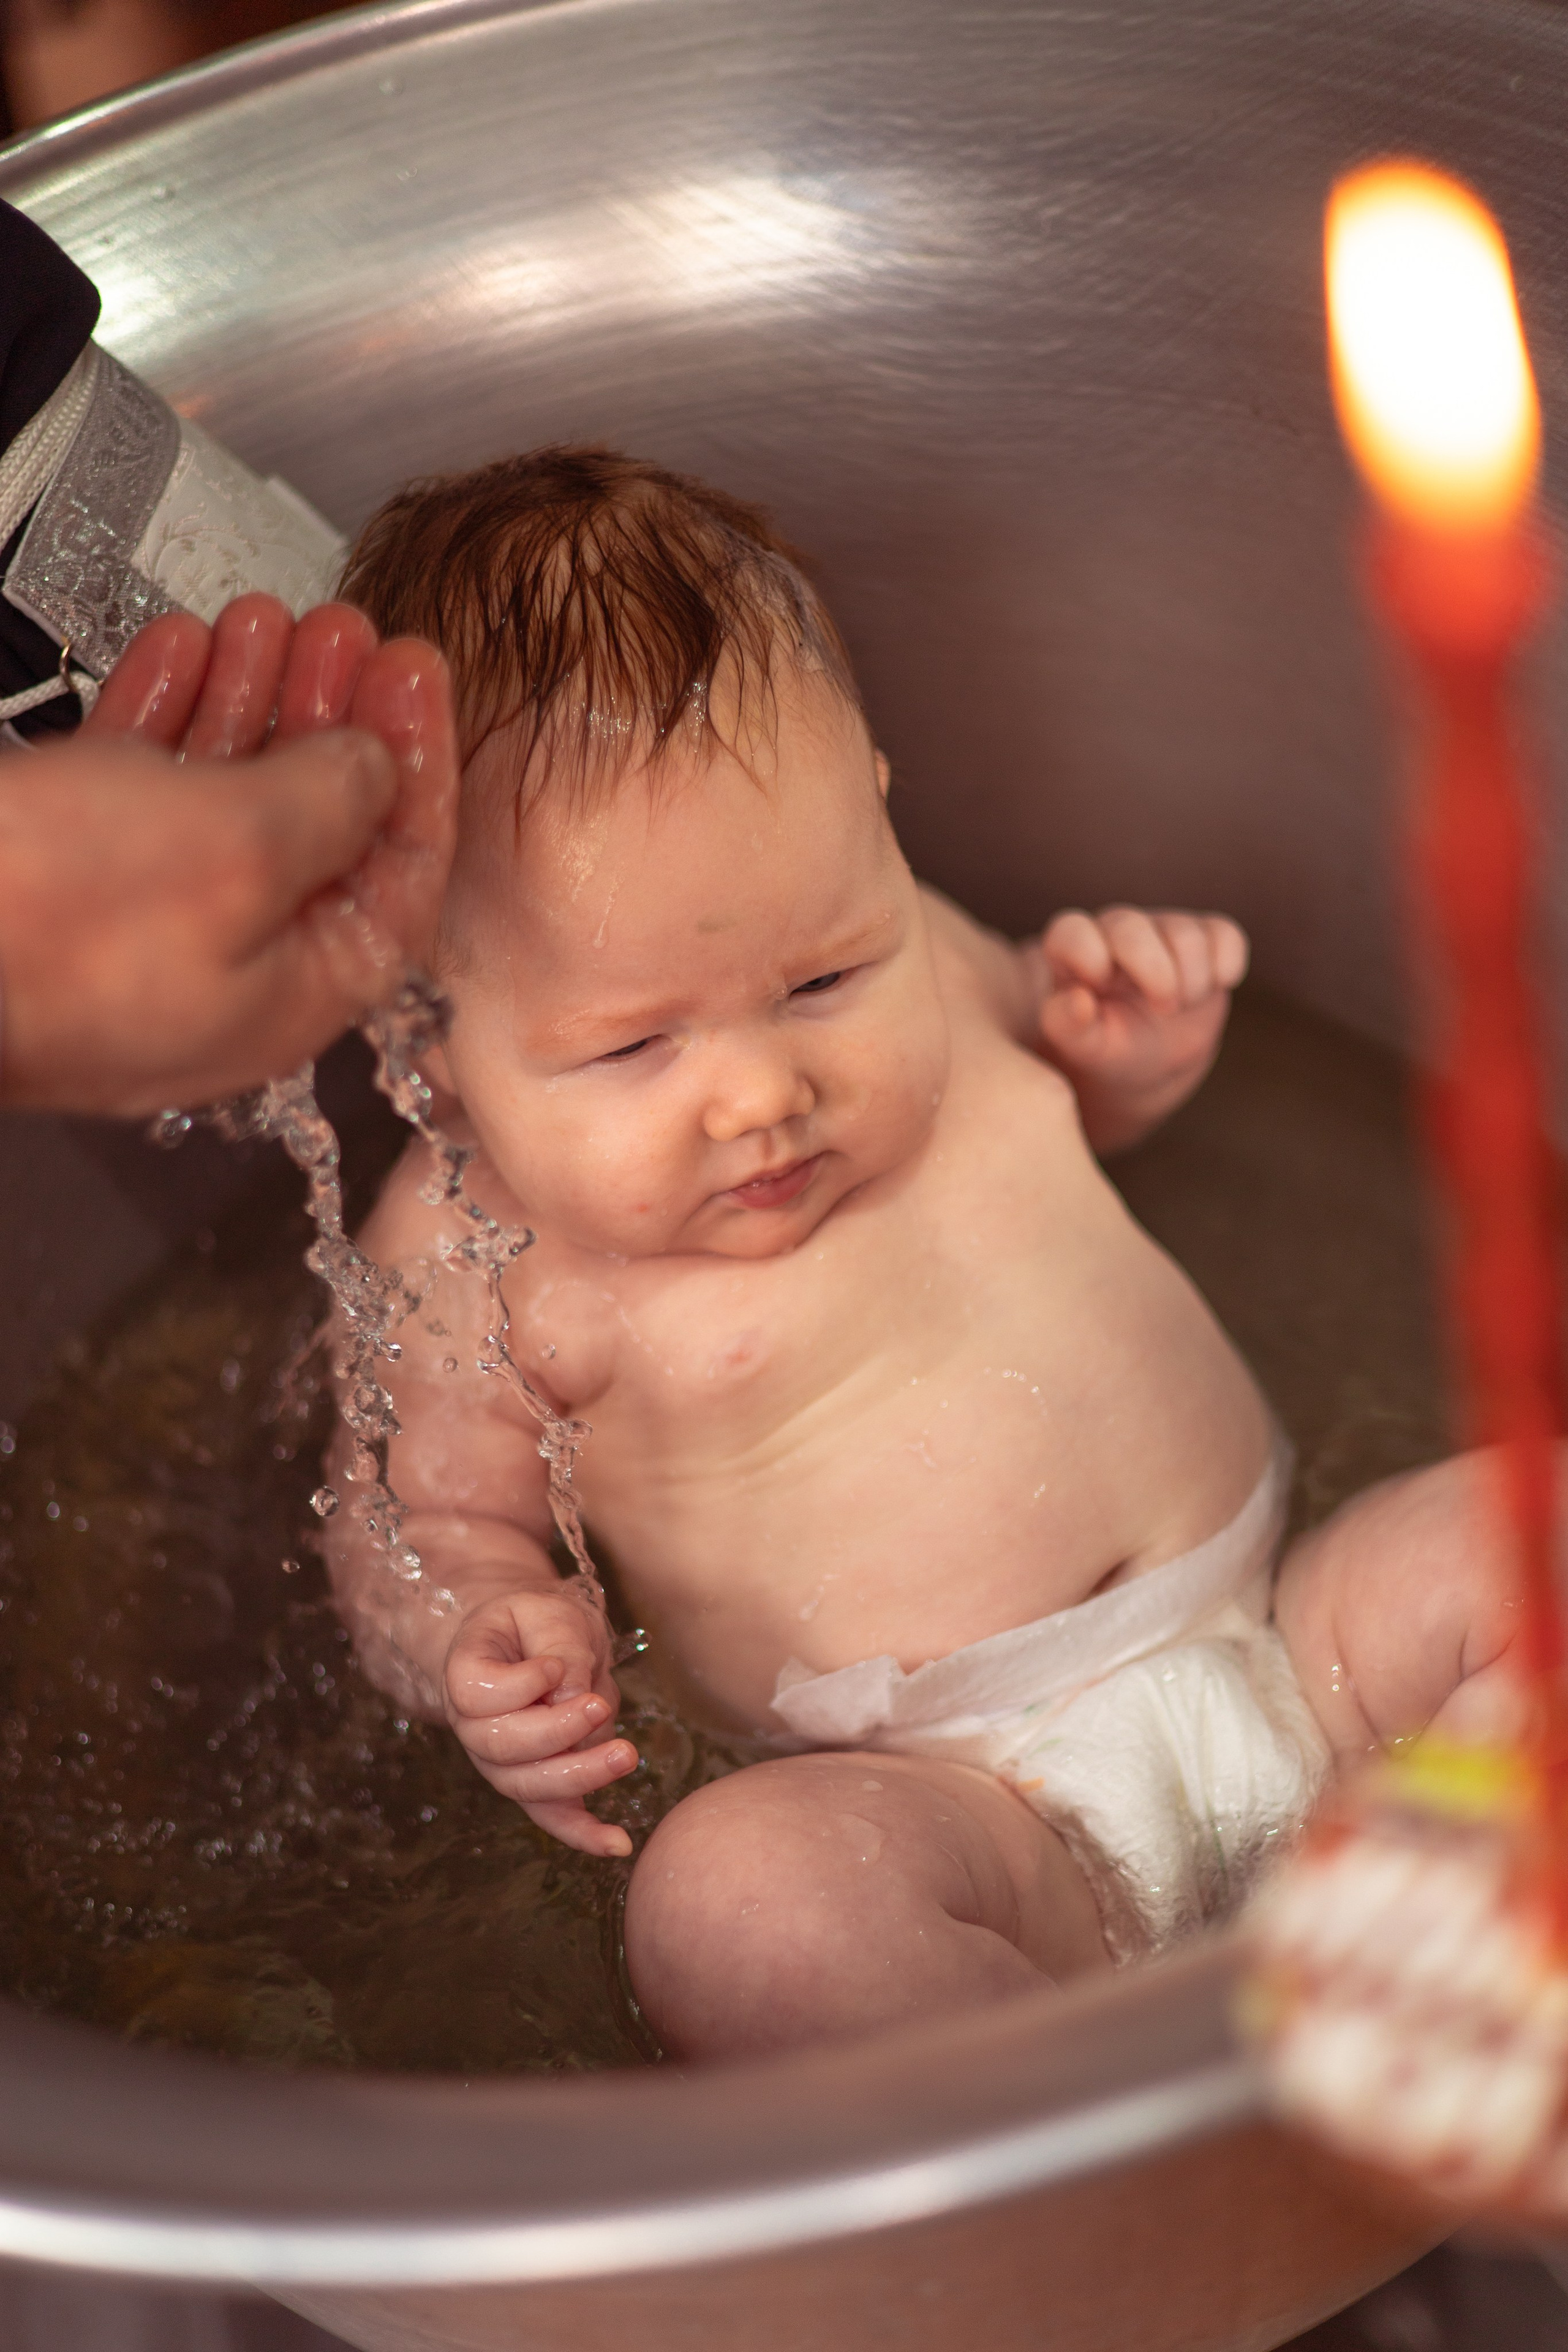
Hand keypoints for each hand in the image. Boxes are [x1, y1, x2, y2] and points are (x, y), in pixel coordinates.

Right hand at [0, 595, 457, 1113]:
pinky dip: (163, 712)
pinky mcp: (60, 882)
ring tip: (264, 618)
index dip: (416, 769)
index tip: (412, 675)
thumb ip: (325, 807)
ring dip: (250, 697)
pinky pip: (133, 791)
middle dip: (331, 717)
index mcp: (289, 995)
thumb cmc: (49, 927)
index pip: (397, 880)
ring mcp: (137, 930)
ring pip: (221, 799)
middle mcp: (221, 971)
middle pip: (313, 832)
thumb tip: (372, 770)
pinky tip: (181, 648)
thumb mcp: (235, 849)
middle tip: (342, 631)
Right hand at [443, 1586, 636, 1857]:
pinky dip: (584, 1834)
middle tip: (600, 1706)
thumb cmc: (539, 1624)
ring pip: (528, 1785)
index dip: (519, 1686)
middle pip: (501, 1746)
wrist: (536, 1643)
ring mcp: (501, 1763)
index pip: (475, 1694)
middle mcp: (473, 1726)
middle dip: (556, 1732)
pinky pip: (553, 1816)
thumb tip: (574, 1695)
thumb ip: (561, 1645)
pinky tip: (617, 1843)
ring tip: (625, 1755)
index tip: (556, 1665)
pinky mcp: (536, 1784)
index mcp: (465, 1674)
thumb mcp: (551, 1614)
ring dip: (578, 1776)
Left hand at [1037, 905, 1247, 1150]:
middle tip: (1164, 1008)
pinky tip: (1217, 984)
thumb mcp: (1086, 1046)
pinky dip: (1226, 961)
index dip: (1086, 952)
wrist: (1153, 1057)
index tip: (1100, 985)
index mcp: (1074, 952)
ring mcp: (1162, 930)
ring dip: (1191, 976)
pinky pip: (1223, 934)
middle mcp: (1116, 932)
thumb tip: (1077, 1002)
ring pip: (1182, 932)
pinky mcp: (1205, 937)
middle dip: (1151, 968)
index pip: (1072, 932)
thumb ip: (1068, 1025)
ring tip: (1183, 1005)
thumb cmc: (1109, 1046)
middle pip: (1129, 926)